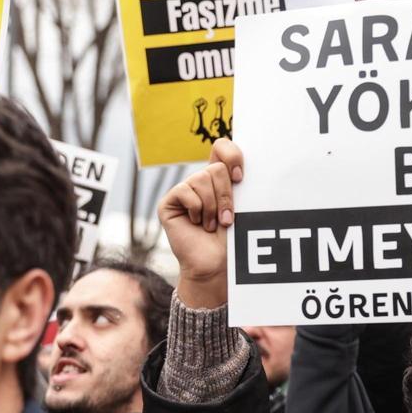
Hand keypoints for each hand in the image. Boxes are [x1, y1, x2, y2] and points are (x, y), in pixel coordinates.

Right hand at [158, 139, 241, 309]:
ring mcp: (184, 191)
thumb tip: (239, 166)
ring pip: (202, 179)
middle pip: (216, 168)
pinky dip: (197, 209)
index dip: (232, 156)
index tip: (240, 178)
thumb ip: (238, 183)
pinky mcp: (169, 202)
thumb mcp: (242, 207)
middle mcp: (200, 182)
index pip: (222, 147)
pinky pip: (185, 192)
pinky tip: (197, 224)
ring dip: (213, 206)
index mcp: (220, 178)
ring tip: (212, 225)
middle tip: (227, 219)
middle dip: (226, 196)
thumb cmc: (233, 240)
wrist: (216, 265)